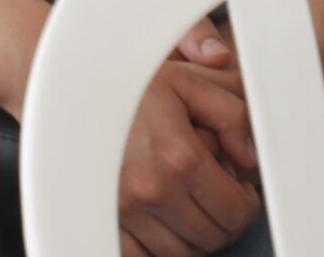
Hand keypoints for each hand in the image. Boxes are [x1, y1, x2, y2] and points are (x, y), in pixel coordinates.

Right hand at [116, 51, 261, 254]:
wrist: (74, 93)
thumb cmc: (131, 88)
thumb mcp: (188, 83)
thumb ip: (231, 114)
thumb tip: (250, 159)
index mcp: (179, 158)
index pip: (236, 212)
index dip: (246, 204)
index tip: (239, 191)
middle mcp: (152, 190)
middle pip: (212, 238)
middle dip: (222, 221)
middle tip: (215, 196)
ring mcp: (125, 211)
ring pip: (181, 253)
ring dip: (192, 235)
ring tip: (186, 202)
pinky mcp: (106, 222)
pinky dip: (158, 247)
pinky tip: (161, 220)